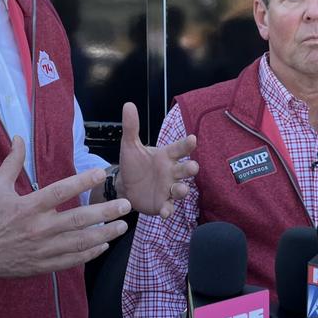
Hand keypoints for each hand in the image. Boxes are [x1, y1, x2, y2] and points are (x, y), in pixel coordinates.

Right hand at [0, 136, 131, 283]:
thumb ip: (11, 162)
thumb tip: (18, 138)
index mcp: (28, 207)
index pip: (60, 192)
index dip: (82, 181)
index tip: (101, 173)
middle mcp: (39, 229)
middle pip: (78, 220)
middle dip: (105, 212)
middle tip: (125, 205)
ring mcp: (42, 249)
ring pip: (80, 242)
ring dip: (104, 234)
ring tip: (122, 227)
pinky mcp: (43, 265)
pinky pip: (71, 260)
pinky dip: (89, 254)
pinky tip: (103, 245)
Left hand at [118, 103, 198, 218]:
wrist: (125, 185)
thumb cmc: (133, 164)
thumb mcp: (129, 145)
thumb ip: (131, 127)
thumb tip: (128, 105)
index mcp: (166, 156)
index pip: (179, 148)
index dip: (187, 144)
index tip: (193, 139)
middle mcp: (171, 172)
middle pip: (185, 170)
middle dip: (190, 168)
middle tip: (193, 167)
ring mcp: (168, 188)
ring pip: (180, 189)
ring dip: (182, 190)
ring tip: (180, 189)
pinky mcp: (162, 203)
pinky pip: (168, 207)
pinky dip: (168, 210)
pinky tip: (165, 212)